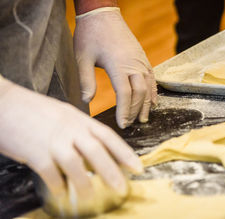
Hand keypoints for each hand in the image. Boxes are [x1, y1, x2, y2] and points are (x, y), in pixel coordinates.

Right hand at [0, 78, 142, 197]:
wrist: (5, 102)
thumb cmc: (36, 111)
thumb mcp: (64, 115)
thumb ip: (81, 130)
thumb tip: (96, 151)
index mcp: (80, 119)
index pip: (108, 136)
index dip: (125, 153)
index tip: (137, 167)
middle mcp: (70, 129)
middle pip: (97, 152)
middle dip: (112, 171)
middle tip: (122, 188)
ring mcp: (53, 140)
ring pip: (76, 165)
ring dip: (84, 183)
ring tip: (90, 196)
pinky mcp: (35, 152)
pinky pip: (51, 173)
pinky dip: (58, 185)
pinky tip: (60, 192)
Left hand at [74, 7, 156, 127]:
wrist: (102, 12)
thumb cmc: (90, 34)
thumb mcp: (82, 57)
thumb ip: (86, 80)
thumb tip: (86, 101)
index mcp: (118, 65)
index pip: (125, 95)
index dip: (125, 111)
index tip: (122, 124)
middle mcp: (133, 64)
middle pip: (140, 93)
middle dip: (136, 111)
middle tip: (130, 124)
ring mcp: (140, 60)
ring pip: (148, 86)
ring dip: (147, 104)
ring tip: (144, 118)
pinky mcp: (142, 56)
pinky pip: (152, 77)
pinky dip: (154, 90)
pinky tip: (153, 100)